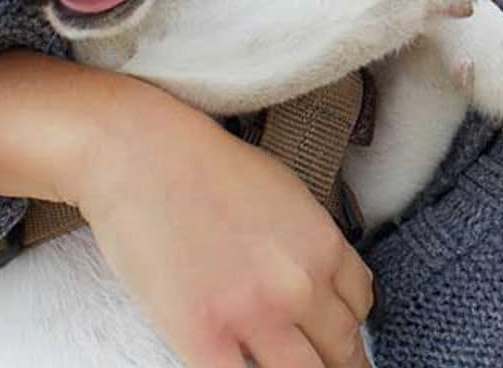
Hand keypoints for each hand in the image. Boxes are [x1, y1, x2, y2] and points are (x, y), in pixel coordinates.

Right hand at [66, 82, 372, 366]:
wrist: (142, 156)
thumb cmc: (207, 167)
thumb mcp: (287, 194)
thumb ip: (311, 241)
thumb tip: (320, 280)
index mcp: (323, 246)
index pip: (361, 304)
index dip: (350, 323)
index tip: (338, 335)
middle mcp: (299, 285)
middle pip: (343, 347)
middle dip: (338, 361)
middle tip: (328, 365)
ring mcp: (253, 316)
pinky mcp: (204, 338)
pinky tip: (242, 365)